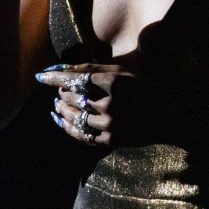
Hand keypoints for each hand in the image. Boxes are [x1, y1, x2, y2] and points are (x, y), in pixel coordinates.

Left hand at [36, 63, 179, 147]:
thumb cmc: (141, 86)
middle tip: (58, 90)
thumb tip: (59, 68)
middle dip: (61, 93)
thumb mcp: (119, 71)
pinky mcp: (111, 140)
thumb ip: (90, 68)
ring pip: (74, 117)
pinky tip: (59, 119)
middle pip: (73, 97)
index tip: (40, 76)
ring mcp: (111, 124)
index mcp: (113, 82)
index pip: (74, 78)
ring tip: (57, 103)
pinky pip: (81, 135)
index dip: (54, 78)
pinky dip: (66, 127)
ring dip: (61, 109)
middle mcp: (110, 103)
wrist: (168, 115)